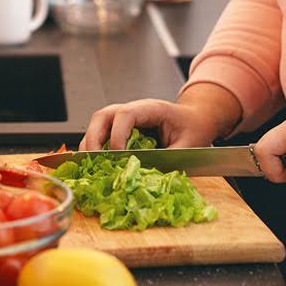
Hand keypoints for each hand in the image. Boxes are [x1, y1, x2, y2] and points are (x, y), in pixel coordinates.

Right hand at [80, 84, 242, 150]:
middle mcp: (133, 110)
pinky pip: (101, 134)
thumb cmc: (194, 128)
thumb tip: (146, 176)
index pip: (125, 115)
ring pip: (97, 124)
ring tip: (89, 165)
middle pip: (102, 116)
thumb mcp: (188, 146)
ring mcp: (124, 118)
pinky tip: (95, 164)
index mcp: (151, 109)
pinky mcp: (121, 128)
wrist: (196, 119)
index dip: (118, 135)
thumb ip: (168, 159)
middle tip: (92, 160)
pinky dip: (95, 148)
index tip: (118, 156)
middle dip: (93, 138)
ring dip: (90, 143)